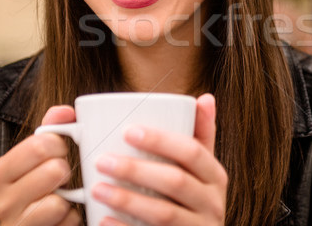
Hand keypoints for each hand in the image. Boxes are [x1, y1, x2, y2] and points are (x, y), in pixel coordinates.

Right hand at [0, 106, 82, 225]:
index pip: (41, 144)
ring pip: (60, 201)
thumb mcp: (40, 156)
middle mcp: (2, 200)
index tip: (58, 152)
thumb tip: (66, 112)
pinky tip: (63, 216)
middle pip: (55, 169)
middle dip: (65, 171)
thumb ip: (51, 129)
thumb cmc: (39, 186)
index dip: (60, 145)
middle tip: (61, 176)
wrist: (35, 225)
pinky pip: (67, 221)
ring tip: (61, 196)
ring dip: (69, 198)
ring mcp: (16, 223)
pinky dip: (72, 217)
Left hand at [91, 93, 227, 225]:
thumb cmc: (194, 200)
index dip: (161, 140)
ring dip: (127, 199)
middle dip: (136, 169)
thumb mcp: (203, 169)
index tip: (128, 130)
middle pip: (176, 181)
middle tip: (102, 161)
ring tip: (96, 188)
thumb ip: (202, 135)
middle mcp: (212, 203)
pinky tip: (104, 219)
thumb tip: (205, 97)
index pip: (192, 151)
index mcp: (215, 176)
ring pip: (164, 213)